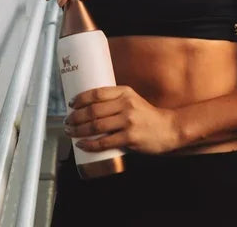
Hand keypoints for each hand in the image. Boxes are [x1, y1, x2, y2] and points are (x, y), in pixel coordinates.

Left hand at [65, 85, 181, 154]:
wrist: (169, 129)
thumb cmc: (147, 116)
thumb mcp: (133, 100)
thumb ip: (115, 101)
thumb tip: (89, 106)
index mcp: (125, 92)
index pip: (97, 93)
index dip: (80, 98)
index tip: (71, 104)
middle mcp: (126, 104)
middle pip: (93, 110)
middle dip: (75, 117)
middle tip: (67, 122)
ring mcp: (128, 121)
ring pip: (96, 125)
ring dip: (79, 130)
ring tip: (70, 133)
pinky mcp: (130, 137)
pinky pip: (104, 141)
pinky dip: (90, 144)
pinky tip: (82, 144)